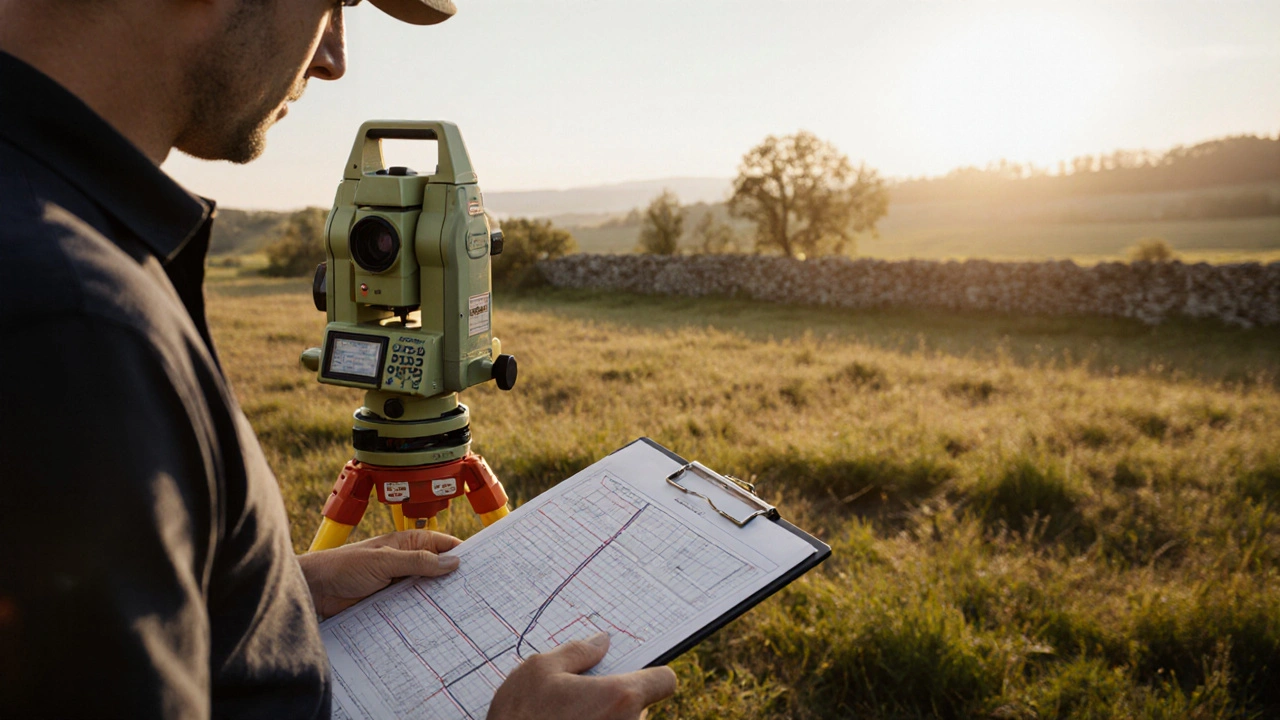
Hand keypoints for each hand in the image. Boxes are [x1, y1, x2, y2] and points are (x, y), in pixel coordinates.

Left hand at [296, 530, 461, 618]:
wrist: (316, 590)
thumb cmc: (343, 566)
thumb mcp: (385, 561)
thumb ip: (418, 561)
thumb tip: (452, 562)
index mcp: (407, 544)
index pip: (443, 545)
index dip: (462, 553)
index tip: (482, 566)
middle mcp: (406, 562)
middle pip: (438, 570)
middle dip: (454, 579)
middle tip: (475, 593)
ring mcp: (399, 583)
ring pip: (427, 590)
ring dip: (438, 598)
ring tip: (460, 610)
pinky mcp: (391, 602)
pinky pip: (413, 606)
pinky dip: (423, 612)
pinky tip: (435, 621)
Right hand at [487, 633, 676, 719]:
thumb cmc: (520, 718)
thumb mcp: (539, 670)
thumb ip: (577, 652)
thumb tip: (601, 642)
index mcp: (620, 697)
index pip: (664, 680)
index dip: (650, 674)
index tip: (633, 673)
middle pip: (639, 706)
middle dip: (615, 698)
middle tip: (580, 696)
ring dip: (603, 718)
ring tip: (565, 716)